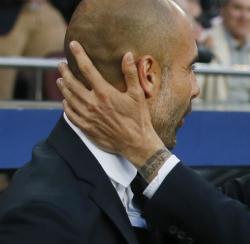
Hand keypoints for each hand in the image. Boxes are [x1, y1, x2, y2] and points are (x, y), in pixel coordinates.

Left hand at [57, 41, 163, 166]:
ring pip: (69, 98)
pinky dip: (66, 105)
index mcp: (104, 92)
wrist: (135, 142)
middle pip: (72, 83)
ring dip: (63, 87)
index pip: (87, 69)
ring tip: (60, 80)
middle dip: (65, 71)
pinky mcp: (86, 127)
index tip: (73, 45)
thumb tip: (128, 55)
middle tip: (61, 64)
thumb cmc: (139, 118)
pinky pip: (70, 114)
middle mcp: (92, 103)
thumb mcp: (138, 94)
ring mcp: (87, 116)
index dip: (79, 55)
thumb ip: (131, 74)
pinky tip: (65, 101)